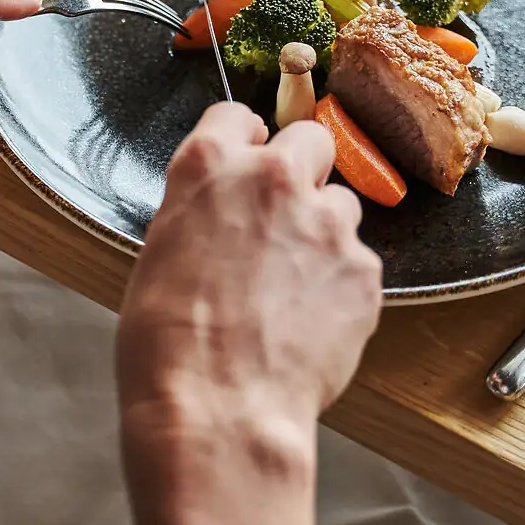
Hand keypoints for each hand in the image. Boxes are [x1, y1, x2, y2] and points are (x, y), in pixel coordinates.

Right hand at [117, 103, 383, 450]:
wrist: (218, 407)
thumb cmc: (168, 344)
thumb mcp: (160, 253)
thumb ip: (201, 211)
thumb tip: (222, 216)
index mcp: (209, 167)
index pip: (236, 116)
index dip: (245, 144)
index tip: (248, 163)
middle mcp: (273, 179)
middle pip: (311, 140)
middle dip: (303, 172)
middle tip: (284, 219)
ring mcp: (326, 222)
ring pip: (341, 206)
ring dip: (324, 235)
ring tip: (293, 291)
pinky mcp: (364, 270)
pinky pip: (358, 265)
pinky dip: (341, 289)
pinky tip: (310, 326)